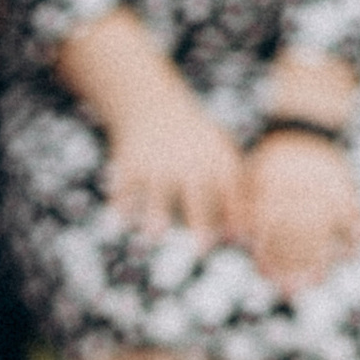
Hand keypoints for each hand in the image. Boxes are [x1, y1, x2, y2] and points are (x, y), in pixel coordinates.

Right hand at [100, 78, 245, 242]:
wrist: (153, 108)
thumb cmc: (196, 145)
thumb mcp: (219, 155)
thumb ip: (233, 192)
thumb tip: (238, 238)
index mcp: (215, 160)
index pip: (230, 190)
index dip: (235, 213)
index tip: (237, 240)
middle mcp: (187, 162)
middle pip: (196, 195)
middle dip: (200, 221)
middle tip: (203, 251)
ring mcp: (157, 163)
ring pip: (157, 192)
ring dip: (155, 214)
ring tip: (154, 236)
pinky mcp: (130, 164)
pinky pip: (126, 188)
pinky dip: (122, 204)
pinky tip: (122, 221)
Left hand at [238, 131, 359, 293]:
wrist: (305, 128)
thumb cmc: (271, 162)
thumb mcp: (250, 177)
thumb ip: (240, 205)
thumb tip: (232, 237)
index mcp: (271, 187)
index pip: (268, 227)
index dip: (268, 253)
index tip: (267, 275)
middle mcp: (297, 190)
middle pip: (295, 235)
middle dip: (293, 266)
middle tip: (291, 290)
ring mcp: (323, 190)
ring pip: (323, 229)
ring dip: (320, 260)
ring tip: (317, 282)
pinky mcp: (345, 187)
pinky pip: (353, 213)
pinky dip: (355, 234)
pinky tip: (352, 255)